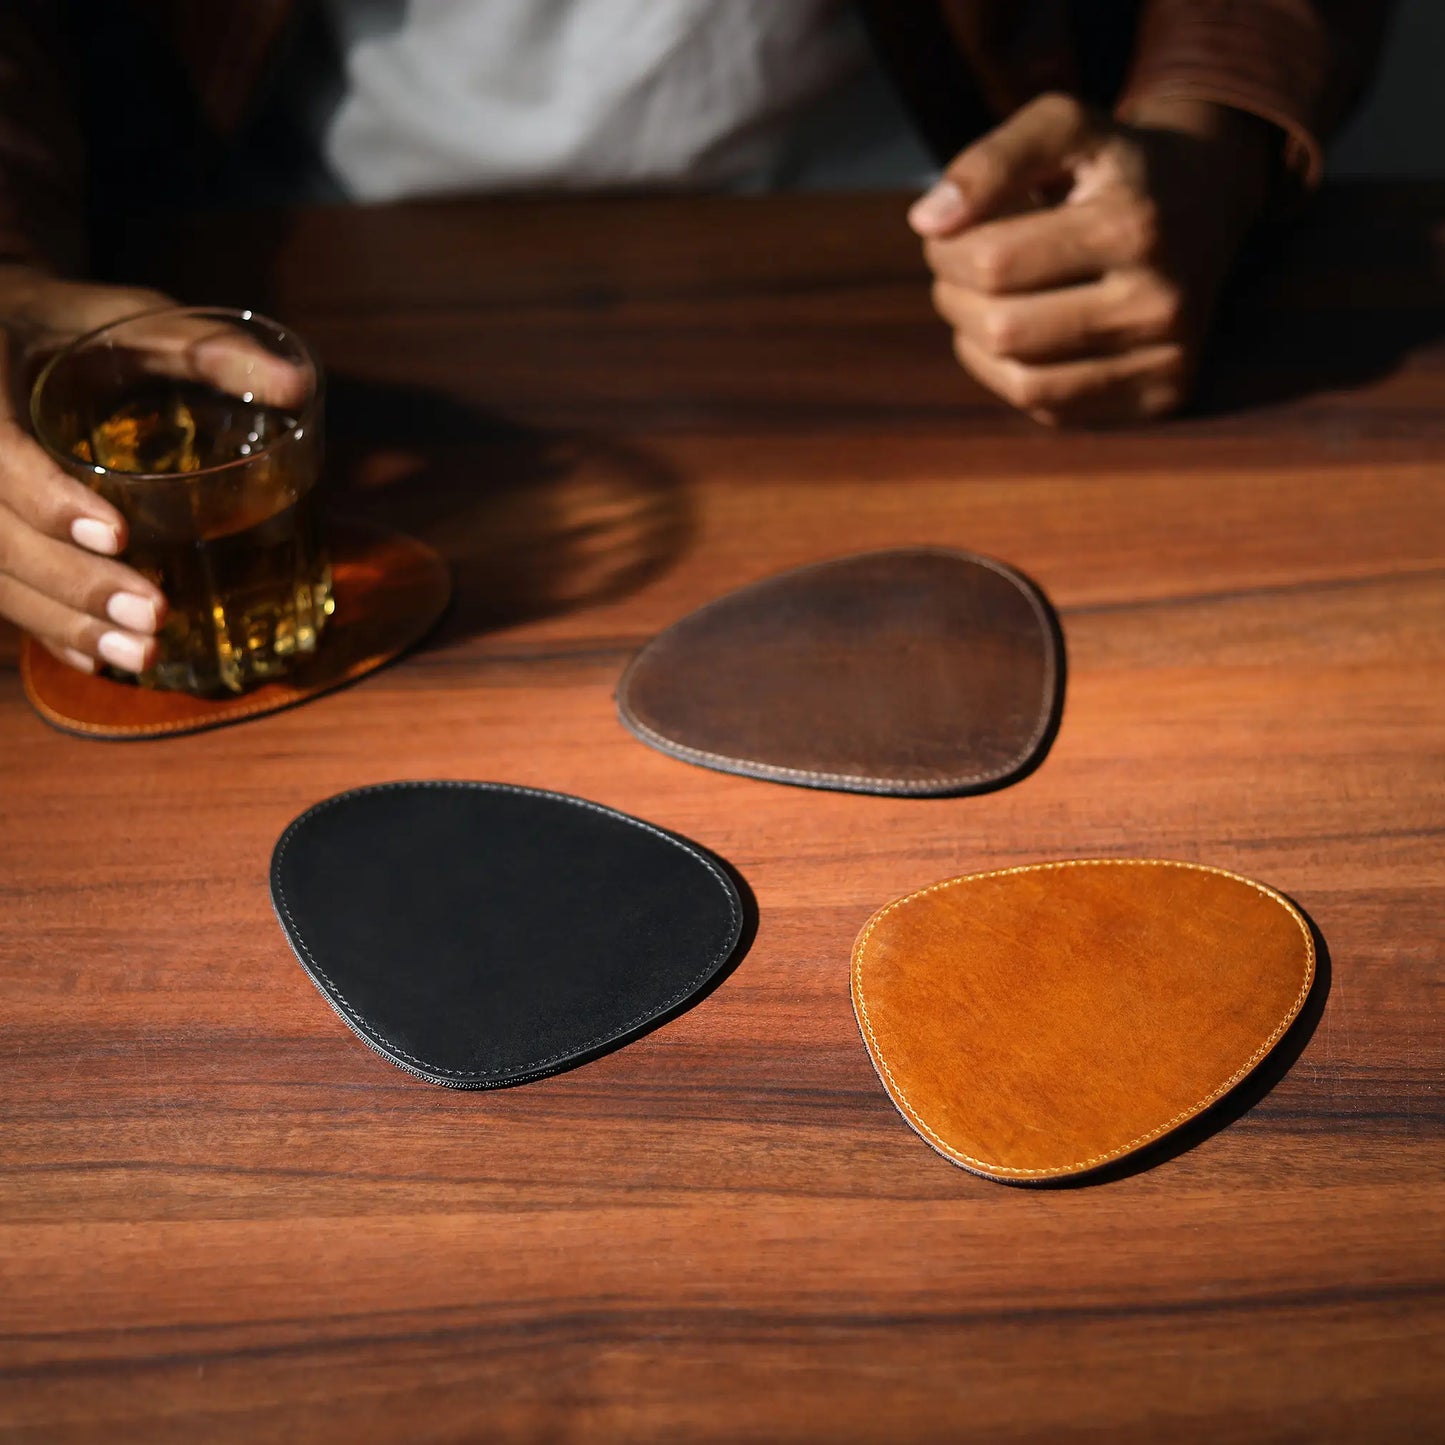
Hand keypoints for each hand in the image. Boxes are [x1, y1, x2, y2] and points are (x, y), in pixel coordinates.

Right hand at [0, 268, 171, 672]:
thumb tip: (299, 382)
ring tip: (139, 655)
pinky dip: (48, 627)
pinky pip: (0, 587)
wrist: (6, 328)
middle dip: (73, 582)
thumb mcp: (137, 323)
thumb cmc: (79, 328)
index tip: (117, 534)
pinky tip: (98, 658)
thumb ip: (209, 350)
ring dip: (63, 621)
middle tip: (152, 615)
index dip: (49, 498)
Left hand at [909, 93, 1275, 425]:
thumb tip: (927, 222)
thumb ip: (992, 161)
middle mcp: (1159, 302)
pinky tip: (1018, 337)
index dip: (947, 250)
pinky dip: (1010, 374)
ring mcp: (1165, 360)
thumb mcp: (1063, 127)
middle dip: (956, 298)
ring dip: (976, 343)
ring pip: (1021, 381)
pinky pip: (1049, 408)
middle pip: (1003, 329)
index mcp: (1133, 226)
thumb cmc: (1115, 166)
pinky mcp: (1159, 398)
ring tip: (982, 302)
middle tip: (960, 271)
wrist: (1207, 204)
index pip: (993, 263)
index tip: (947, 233)